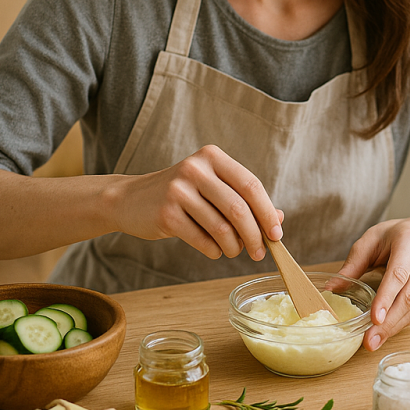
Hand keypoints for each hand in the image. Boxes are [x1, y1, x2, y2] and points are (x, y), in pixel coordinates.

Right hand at [113, 144, 282, 261]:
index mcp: (213, 157)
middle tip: (261, 253)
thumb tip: (279, 220)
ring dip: (234, 247)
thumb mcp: (212, 188)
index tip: (277, 234)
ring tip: (233, 251)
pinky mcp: (166, 213)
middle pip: (239, 209)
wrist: (130, 199)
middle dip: (255, 236)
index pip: (251, 185)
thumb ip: (244, 200)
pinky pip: (203, 240)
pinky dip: (214, 251)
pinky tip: (214, 250)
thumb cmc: (181, 195)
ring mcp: (179, 190)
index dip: (268, 212)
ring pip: (222, 228)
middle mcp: (196, 168)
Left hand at [337, 215, 409, 350]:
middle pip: (409, 297)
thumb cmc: (397, 234)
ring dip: (394, 327)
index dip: (386, 297)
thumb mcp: (372, 239)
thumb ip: (353, 263)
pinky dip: (401, 323)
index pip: (398, 274)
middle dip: (388, 322)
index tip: (374, 318)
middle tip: (369, 340)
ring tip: (374, 341)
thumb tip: (331, 288)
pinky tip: (386, 331)